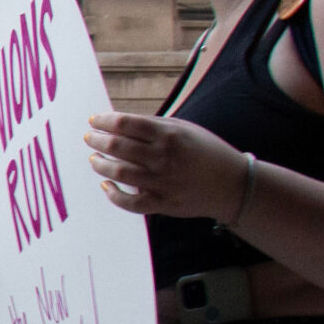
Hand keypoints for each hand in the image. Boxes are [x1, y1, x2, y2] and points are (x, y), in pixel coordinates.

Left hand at [86, 111, 251, 221]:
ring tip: (93, 158)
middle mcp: (163, 157)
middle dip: (97, 140)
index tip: (94, 121)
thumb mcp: (185, 129)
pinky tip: (106, 185)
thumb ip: (154, 126)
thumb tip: (121, 122)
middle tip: (89, 138)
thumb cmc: (207, 152)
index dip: (104, 121)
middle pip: (117, 146)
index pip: (126, 124)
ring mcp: (163, 181)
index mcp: (169, 135)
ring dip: (100, 164)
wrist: (235, 184)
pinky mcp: (163, 203)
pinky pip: (130, 202)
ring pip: (119, 172)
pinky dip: (113, 194)